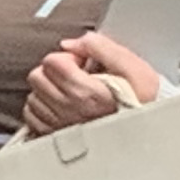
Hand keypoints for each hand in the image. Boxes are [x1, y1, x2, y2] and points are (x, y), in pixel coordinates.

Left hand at [23, 31, 161, 134]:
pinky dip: (43, 108)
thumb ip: (100, 46)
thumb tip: (71, 43)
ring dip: (48, 89)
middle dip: (54, 70)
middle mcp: (67, 110)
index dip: (68, 56)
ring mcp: (58, 125)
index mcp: (84, 92)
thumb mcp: (132, 66)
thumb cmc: (141, 99)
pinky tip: (62, 105)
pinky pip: (32, 117)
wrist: (147, 129)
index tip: (83, 63)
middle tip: (75, 75)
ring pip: (33, 96)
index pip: (52, 62)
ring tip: (72, 91)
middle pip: (37, 77)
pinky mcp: (53, 136)